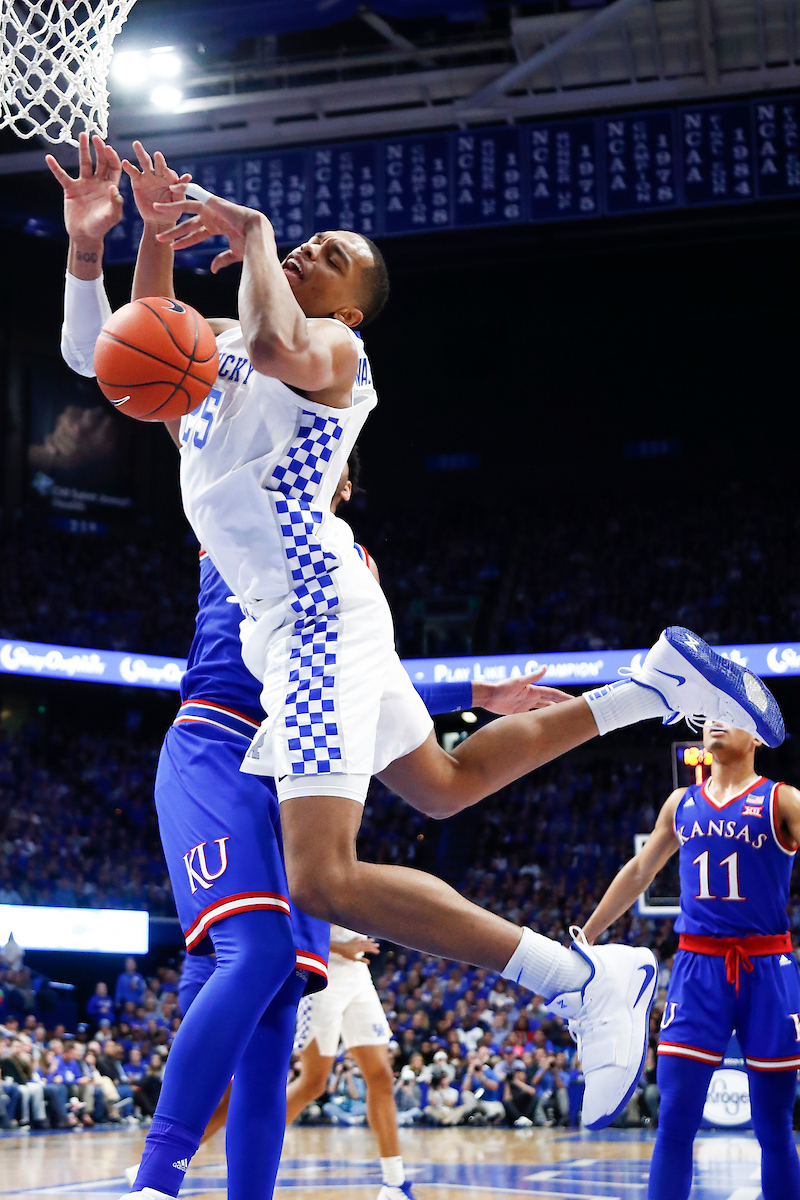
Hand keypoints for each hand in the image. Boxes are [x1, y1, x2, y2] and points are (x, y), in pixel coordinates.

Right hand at [45, 132, 123, 240]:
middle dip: (99, 148)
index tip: (108, 148)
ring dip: (83, 149)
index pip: (113, 167)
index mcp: (110, 186)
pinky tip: (49, 158)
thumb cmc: (102, 227)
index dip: (111, 157)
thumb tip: (114, 188)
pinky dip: (55, 168)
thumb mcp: (112, 216)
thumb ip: (115, 203)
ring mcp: (84, 184)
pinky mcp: (71, 189)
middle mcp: (98, 182)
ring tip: (82, 135)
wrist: (85, 235)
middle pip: (100, 161)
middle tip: (95, 137)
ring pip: (85, 163)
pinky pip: (62, 176)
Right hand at [122, 141, 190, 226]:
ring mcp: (148, 177)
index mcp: (171, 179)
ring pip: (145, 163)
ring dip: (141, 153)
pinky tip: (125, 162)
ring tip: (136, 144)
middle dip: (158, 159)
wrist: (158, 221)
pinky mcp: (137, 181)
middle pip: (158, 164)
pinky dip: (129, 167)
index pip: (170, 174)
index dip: (169, 173)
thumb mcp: (178, 203)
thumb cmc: (171, 212)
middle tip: (158, 155)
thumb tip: (188, 176)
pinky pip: (133, 172)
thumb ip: (181, 189)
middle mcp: (160, 175)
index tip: (167, 172)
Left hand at [154, 188, 269, 272]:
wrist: (257, 235)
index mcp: (217, 228)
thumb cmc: (249, 246)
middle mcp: (212, 217)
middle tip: (159, 236)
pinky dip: (184, 189)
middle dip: (173, 230)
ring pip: (186, 209)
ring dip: (171, 209)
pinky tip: (172, 188)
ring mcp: (211, 209)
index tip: (173, 247)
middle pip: (188, 224)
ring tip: (155, 209)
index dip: (184, 241)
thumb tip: (212, 269)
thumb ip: (221, 260)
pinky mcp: (212, 201)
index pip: (196, 235)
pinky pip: (194, 193)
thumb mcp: (233, 255)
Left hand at [332, 936, 379, 960]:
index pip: (369, 949)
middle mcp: (359, 944)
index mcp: (360, 948)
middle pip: (367, 944)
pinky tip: (363, 937)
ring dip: (368, 940)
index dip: (373, 950)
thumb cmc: (347, 954)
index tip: (378, 951)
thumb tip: (369, 962)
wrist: (340, 948)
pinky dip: (361, 938)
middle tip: (378, 945)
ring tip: (373, 940)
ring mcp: (356, 941)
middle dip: (373, 945)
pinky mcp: (353, 940)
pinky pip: (358, 938)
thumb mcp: (354, 958)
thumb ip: (362, 960)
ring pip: (364, 940)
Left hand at [472, 670, 572, 713]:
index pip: (553, 694)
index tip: (575, 701)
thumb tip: (546, 667)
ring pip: (543, 709)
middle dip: (562, 705)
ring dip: (552, 712)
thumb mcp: (518, 681)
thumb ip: (532, 676)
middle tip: (574, 710)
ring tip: (563, 718)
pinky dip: (540, 719)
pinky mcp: (518, 712)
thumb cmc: (502, 687)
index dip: (564, 697)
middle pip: (550, 701)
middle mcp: (531, 697)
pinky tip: (545, 723)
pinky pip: (532, 716)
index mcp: (533, 690)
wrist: (488, 695)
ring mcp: (525, 704)